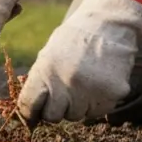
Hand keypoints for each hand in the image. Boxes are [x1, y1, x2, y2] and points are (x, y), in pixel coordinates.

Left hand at [17, 0, 141, 125]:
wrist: (109, 25)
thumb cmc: (74, 40)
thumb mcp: (48, 55)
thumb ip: (39, 81)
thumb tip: (30, 112)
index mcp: (45, 71)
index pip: (29, 106)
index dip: (30, 112)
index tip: (33, 114)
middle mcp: (66, 84)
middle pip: (53, 117)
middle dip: (55, 109)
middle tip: (62, 95)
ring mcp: (90, 92)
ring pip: (76, 116)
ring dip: (77, 105)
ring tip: (83, 82)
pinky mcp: (112, 95)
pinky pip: (97, 112)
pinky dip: (96, 103)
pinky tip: (97, 83)